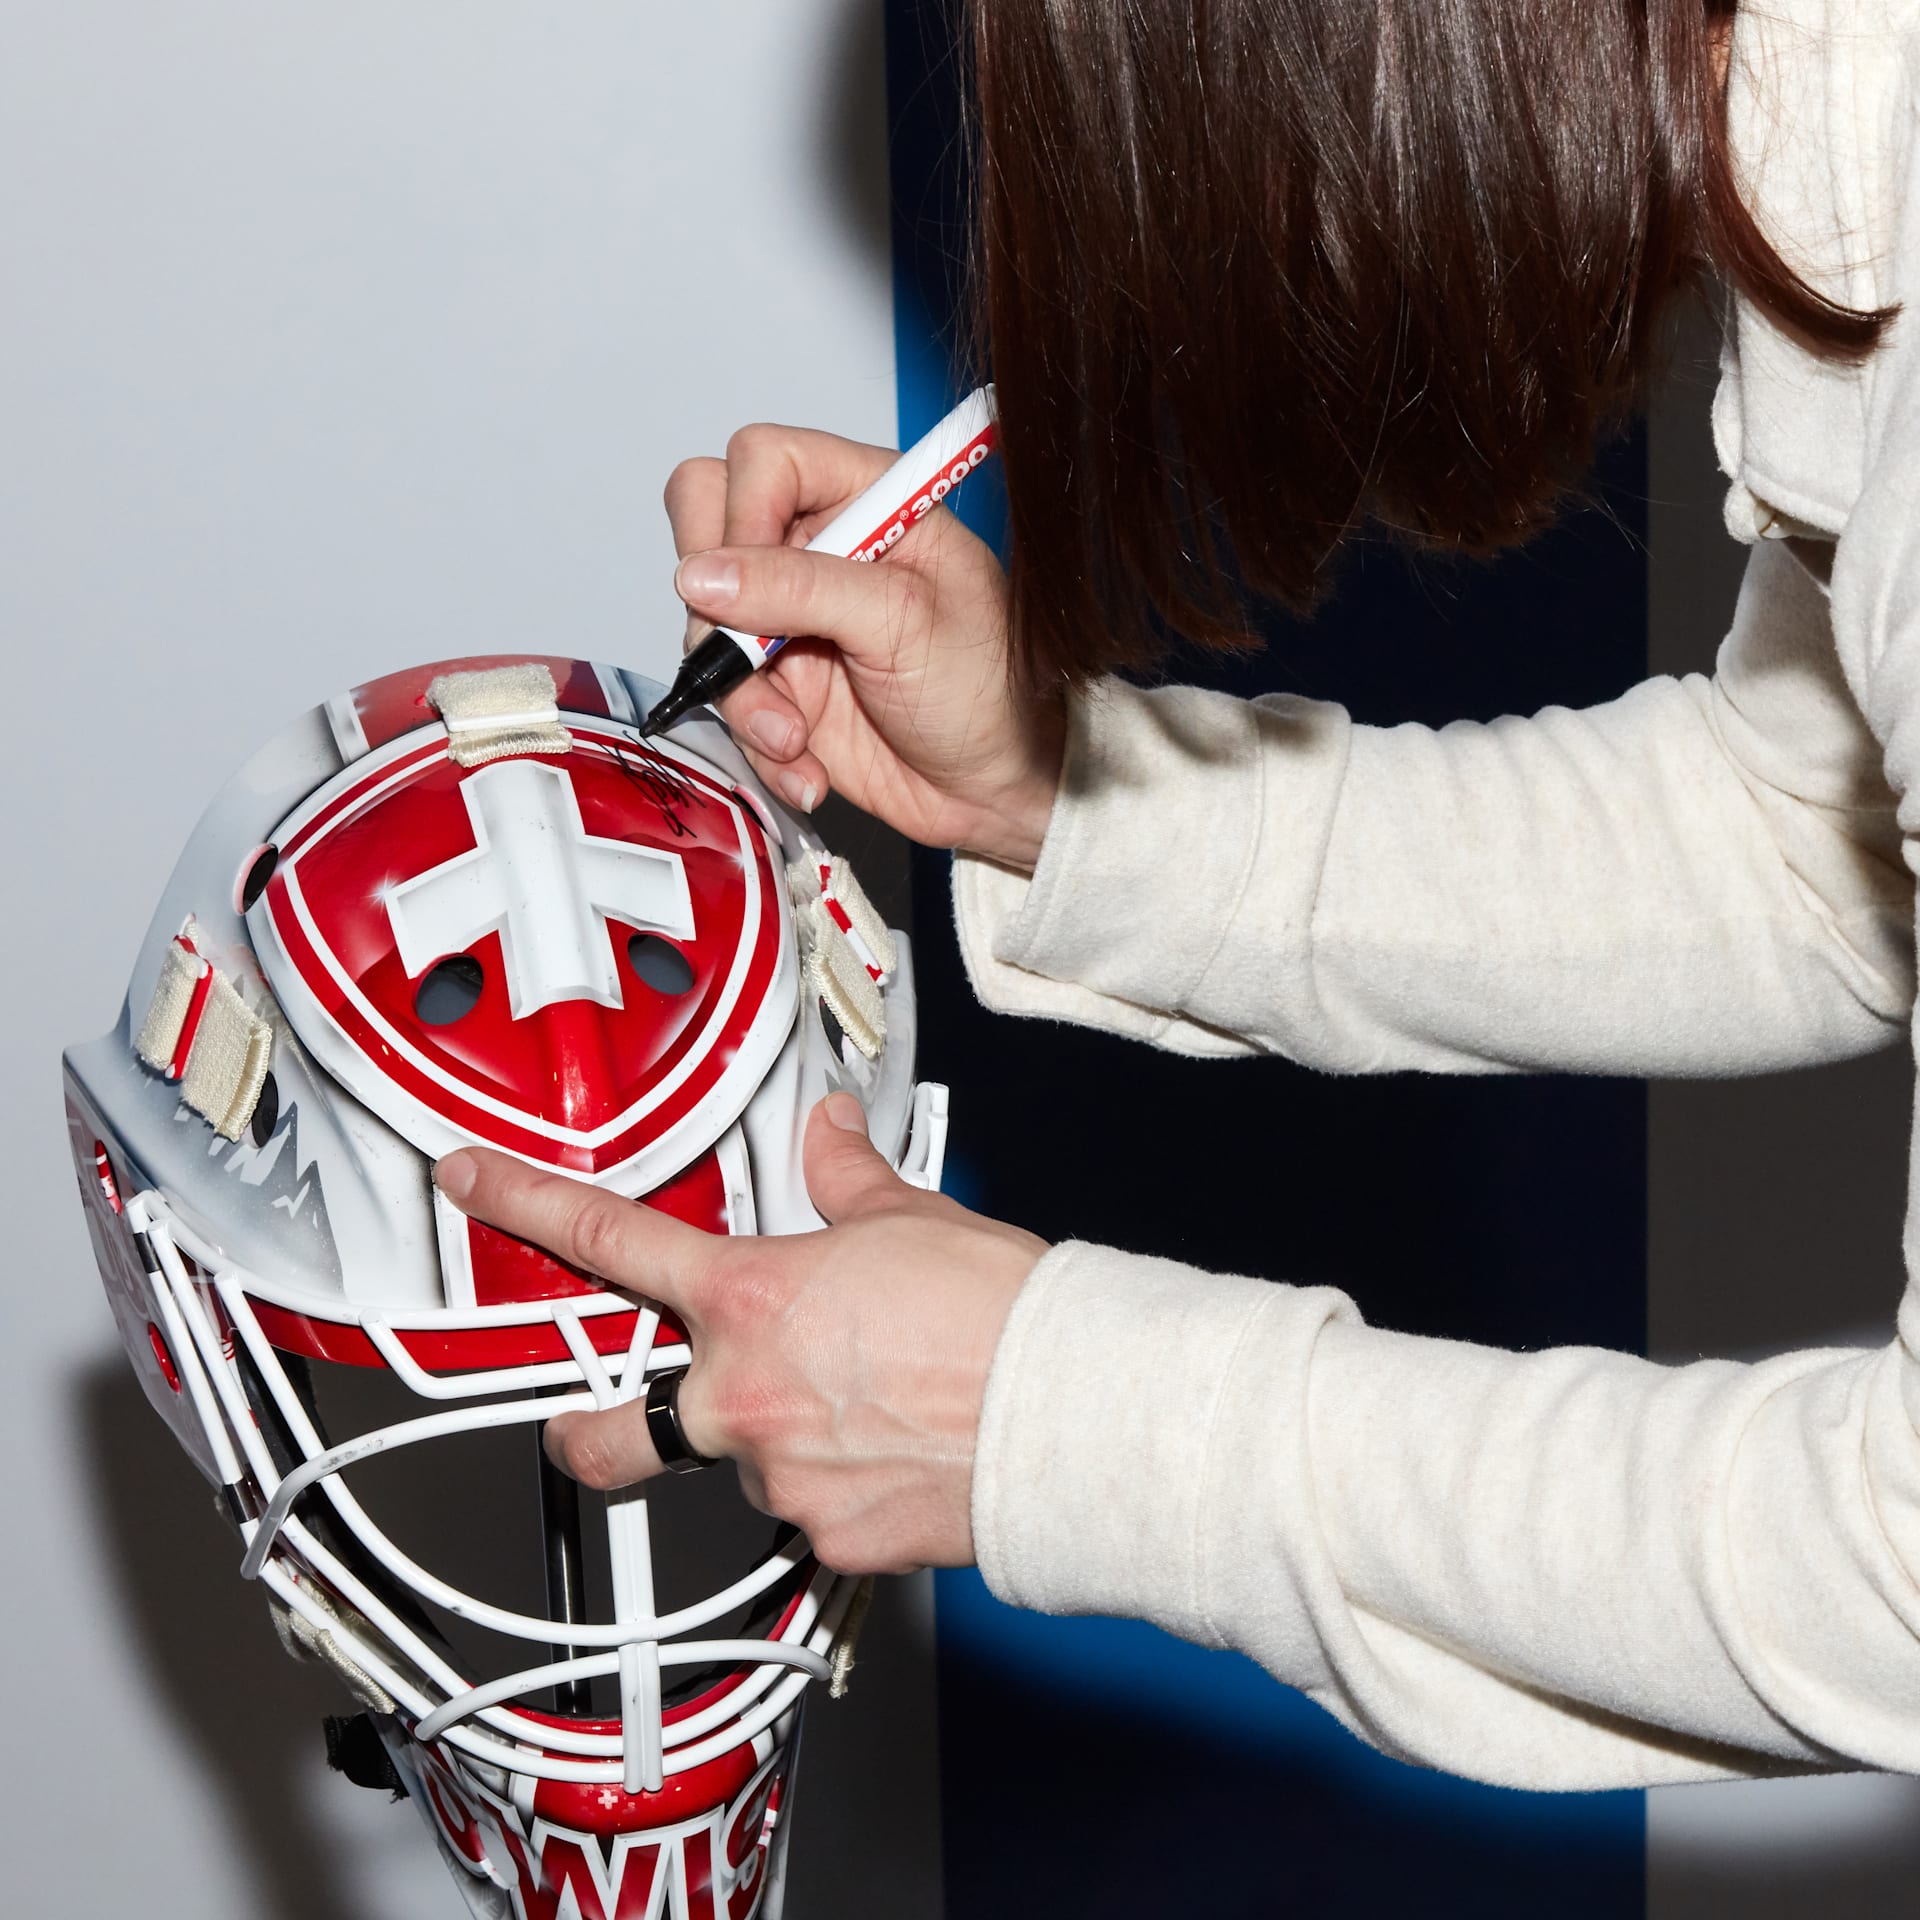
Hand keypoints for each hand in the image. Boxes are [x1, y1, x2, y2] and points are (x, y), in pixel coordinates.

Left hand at [434, 1095, 1047, 1573]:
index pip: (610, 1240)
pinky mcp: (826, 1540)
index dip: (523, 1206)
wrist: (1069, 1412)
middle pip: (605, 1432)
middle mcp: (740, 1394)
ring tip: (862, 1406)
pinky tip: (894, 1453)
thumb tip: (827, 1134)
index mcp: (749, 1297)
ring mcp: (777, 1477)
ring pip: (733, 1464)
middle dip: (588, 1427)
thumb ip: (845, 1178)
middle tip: (617, 1411)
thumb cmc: (998, 1312)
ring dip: (771, 1439)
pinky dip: (836, 1485)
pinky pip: (806, 1512)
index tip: (473, 1186)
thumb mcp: (910, 1217)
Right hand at [664, 423, 1063, 868]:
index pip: (763, 460)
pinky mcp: (779, 684)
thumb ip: (801, 588)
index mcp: (866, 500)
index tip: (752, 582)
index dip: (743, 513)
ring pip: (704, 627)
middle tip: (753, 654)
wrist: (997, 786)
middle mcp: (817, 550)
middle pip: (706, 526)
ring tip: (795, 738)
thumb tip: (701, 573)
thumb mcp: (903, 621)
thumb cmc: (987, 687)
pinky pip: (724, 701)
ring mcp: (790, 618)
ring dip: (743, 695)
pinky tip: (808, 768)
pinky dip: (756, 744)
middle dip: (716, 605)